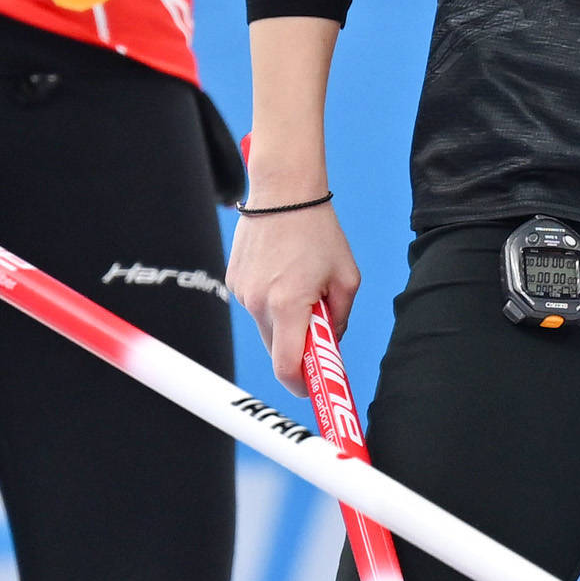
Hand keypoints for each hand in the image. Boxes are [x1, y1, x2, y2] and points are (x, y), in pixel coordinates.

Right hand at [230, 196, 360, 381]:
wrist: (283, 192)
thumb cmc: (319, 232)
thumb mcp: (346, 278)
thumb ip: (339, 318)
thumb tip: (330, 343)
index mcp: (289, 304)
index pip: (287, 365)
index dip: (300, 384)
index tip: (311, 388)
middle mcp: (259, 303)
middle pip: (276, 350)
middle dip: (297, 351)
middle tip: (318, 339)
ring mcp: (242, 292)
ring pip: (266, 327)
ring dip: (284, 322)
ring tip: (301, 285)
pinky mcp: (233, 281)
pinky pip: (255, 306)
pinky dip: (271, 302)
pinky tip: (283, 273)